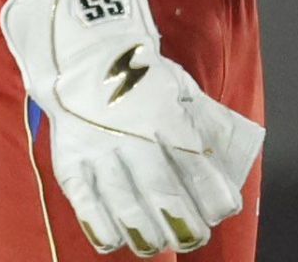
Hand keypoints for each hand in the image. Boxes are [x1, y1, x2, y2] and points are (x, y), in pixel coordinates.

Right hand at [0, 0, 259, 256]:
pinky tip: (115, 241)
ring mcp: (98, 149)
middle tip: (197, 237)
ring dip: (145, 230)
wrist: (83, 55)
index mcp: (164, 113)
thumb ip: (201, 120)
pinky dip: (99, 224)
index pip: (194, 159)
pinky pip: (84, 200)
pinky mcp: (71, 160)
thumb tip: (224, 156)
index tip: (225, 209)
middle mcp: (131, 134)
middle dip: (182, 218)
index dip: (211, 189)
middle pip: (160, 186)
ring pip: (123, 200)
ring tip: (159, 245)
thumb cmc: (141, 74)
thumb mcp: (180, 87)